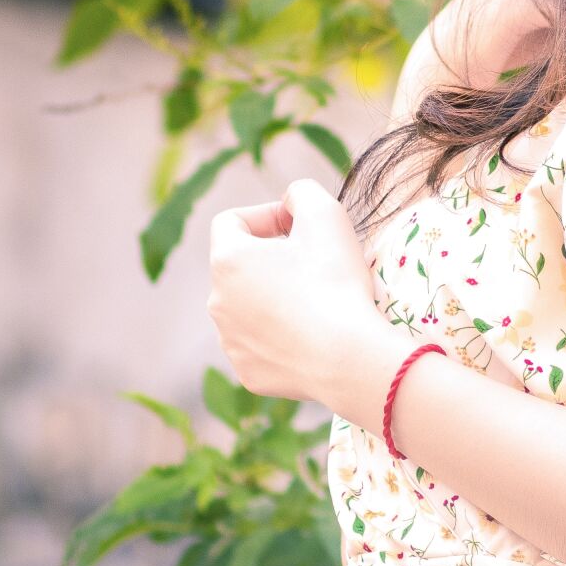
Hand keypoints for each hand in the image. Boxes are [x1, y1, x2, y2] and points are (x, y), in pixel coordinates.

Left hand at [206, 175, 381, 407]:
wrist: (348, 358)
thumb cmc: (335, 281)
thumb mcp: (326, 212)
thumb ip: (301, 192)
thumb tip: (290, 202)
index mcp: (227, 260)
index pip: (231, 222)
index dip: (266, 215)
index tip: (299, 227)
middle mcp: (217, 301)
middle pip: (239, 267)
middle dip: (271, 260)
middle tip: (313, 264)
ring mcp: (230, 341)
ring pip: (247, 308)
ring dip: (274, 298)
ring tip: (314, 301)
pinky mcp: (248, 372)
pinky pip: (260, 345)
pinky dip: (280, 336)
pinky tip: (311, 336)